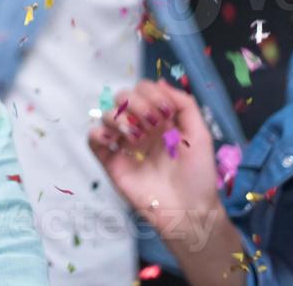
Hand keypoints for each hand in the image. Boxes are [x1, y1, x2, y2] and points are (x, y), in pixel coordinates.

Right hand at [87, 80, 221, 236]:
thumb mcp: (200, 134)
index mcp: (159, 119)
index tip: (165, 112)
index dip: (151, 93)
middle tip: (152, 123)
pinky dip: (98, 133)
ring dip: (120, 118)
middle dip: (136, 103)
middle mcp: (139, 127)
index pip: (143, 89)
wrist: (188, 210)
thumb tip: (159, 83)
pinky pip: (92, 138)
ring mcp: (123, 144)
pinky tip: (115, 141)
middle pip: (122, 96)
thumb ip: (184, 104)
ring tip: (137, 137)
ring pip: (106, 114)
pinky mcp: (110, 161)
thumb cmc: (198, 174)